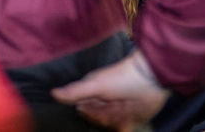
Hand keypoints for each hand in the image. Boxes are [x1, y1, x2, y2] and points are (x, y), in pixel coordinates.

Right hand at [52, 51, 168, 131]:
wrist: (152, 78)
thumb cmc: (122, 77)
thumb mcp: (96, 84)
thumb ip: (75, 91)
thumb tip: (52, 93)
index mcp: (95, 94)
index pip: (85, 110)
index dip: (91, 111)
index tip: (102, 102)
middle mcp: (104, 104)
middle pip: (96, 120)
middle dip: (104, 115)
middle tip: (116, 102)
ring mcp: (117, 113)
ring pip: (108, 125)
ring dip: (115, 118)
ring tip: (125, 105)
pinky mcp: (130, 120)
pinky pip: (121, 130)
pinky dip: (121, 130)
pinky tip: (124, 127)